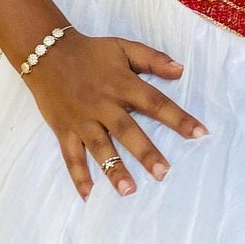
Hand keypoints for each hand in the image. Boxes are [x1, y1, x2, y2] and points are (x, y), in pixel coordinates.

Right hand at [24, 30, 207, 198]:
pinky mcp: (64, 130)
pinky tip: (89, 196)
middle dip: (145, 152)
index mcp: (121, 84)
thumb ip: (152, 59)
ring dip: (113, 169)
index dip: (178, 118)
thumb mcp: (123, 47)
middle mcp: (103, 104)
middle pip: (127, 130)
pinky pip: (71, 156)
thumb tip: (181, 71)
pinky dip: (79, 176)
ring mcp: (82, 120)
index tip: (200, 134)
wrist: (45, 52)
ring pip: (100, 148)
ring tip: (129, 191)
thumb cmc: (90, 52)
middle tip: (163, 173)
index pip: (155, 102)